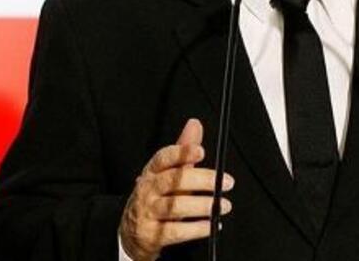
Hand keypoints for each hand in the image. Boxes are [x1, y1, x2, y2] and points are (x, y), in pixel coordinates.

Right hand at [118, 118, 233, 260]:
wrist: (132, 232)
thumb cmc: (155, 197)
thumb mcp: (167, 173)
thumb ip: (183, 150)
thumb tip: (195, 124)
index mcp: (151, 172)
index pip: (162, 158)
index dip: (181, 153)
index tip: (200, 150)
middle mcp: (148, 190)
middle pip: (173, 181)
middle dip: (202, 180)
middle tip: (227, 182)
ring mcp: (148, 212)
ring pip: (175, 206)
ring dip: (203, 205)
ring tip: (223, 204)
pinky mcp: (152, 235)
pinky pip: (176, 231)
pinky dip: (196, 229)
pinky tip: (211, 225)